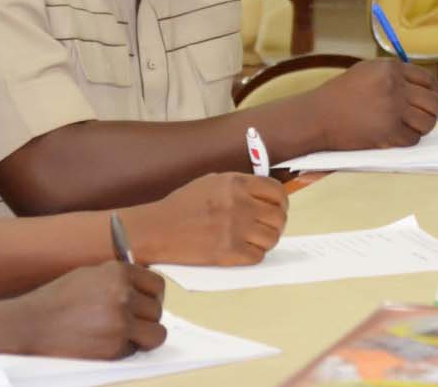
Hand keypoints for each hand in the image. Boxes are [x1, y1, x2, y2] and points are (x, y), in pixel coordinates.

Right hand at [5, 261, 165, 358]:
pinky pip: (134, 350)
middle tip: (130, 322)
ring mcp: (120, 322)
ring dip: (143, 336)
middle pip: (158, 310)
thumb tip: (143, 285)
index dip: (152, 296)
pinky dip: (124, 350)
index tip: (146, 303)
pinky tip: (104, 343)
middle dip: (146, 318)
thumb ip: (118, 278)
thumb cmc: (56, 300)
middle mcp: (123, 294)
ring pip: (156, 333)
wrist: (28, 325)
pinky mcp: (113, 347)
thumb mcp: (89, 275)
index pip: (157, 284)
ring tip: (124, 335)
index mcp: (118, 272)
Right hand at [125, 172, 287, 265]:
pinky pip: (257, 256)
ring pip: (272, 238)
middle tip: (268, 228)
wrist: (156, 230)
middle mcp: (240, 205)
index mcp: (236, 184)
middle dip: (276, 224)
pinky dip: (254, 255)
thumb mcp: (212, 182)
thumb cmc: (181, 206)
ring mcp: (235, 229)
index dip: (281, 202)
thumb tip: (264, 196)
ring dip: (267, 241)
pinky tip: (243, 251)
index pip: (277, 192)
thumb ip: (240, 186)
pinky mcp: (228, 253)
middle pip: (279, 217)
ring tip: (255, 240)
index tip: (278, 208)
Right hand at [308, 60, 437, 150]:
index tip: (436, 99)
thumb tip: (426, 88)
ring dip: (423, 127)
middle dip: (434, 111)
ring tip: (413, 128)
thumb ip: (395, 75)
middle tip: (427, 117)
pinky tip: (398, 137)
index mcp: (391, 69)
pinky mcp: (388, 132)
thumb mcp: (367, 72)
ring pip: (427, 121)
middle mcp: (395, 87)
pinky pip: (412, 138)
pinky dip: (408, 140)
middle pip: (433, 101)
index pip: (428, 79)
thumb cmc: (340, 95)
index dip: (435, 91)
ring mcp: (393, 110)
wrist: (316, 116)